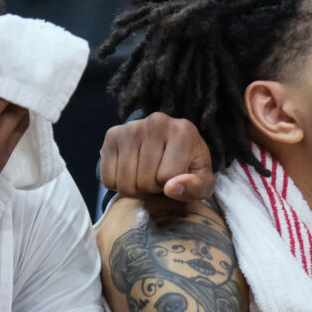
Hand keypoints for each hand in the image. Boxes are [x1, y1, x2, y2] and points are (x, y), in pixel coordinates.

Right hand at [99, 112, 214, 200]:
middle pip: (145, 181)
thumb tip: (171, 188)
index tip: (175, 177)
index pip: (167, 176)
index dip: (171, 186)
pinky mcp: (113, 135)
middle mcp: (157, 123)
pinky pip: (108, 177)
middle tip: (159, 178)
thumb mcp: (203, 181)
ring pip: (125, 181)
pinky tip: (131, 172)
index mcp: (183, 131)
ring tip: (146, 175)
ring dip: (135, 189)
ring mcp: (131, 127)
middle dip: (153, 189)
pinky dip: (118, 184)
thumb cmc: (189, 167)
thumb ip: (194, 188)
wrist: (169, 147)